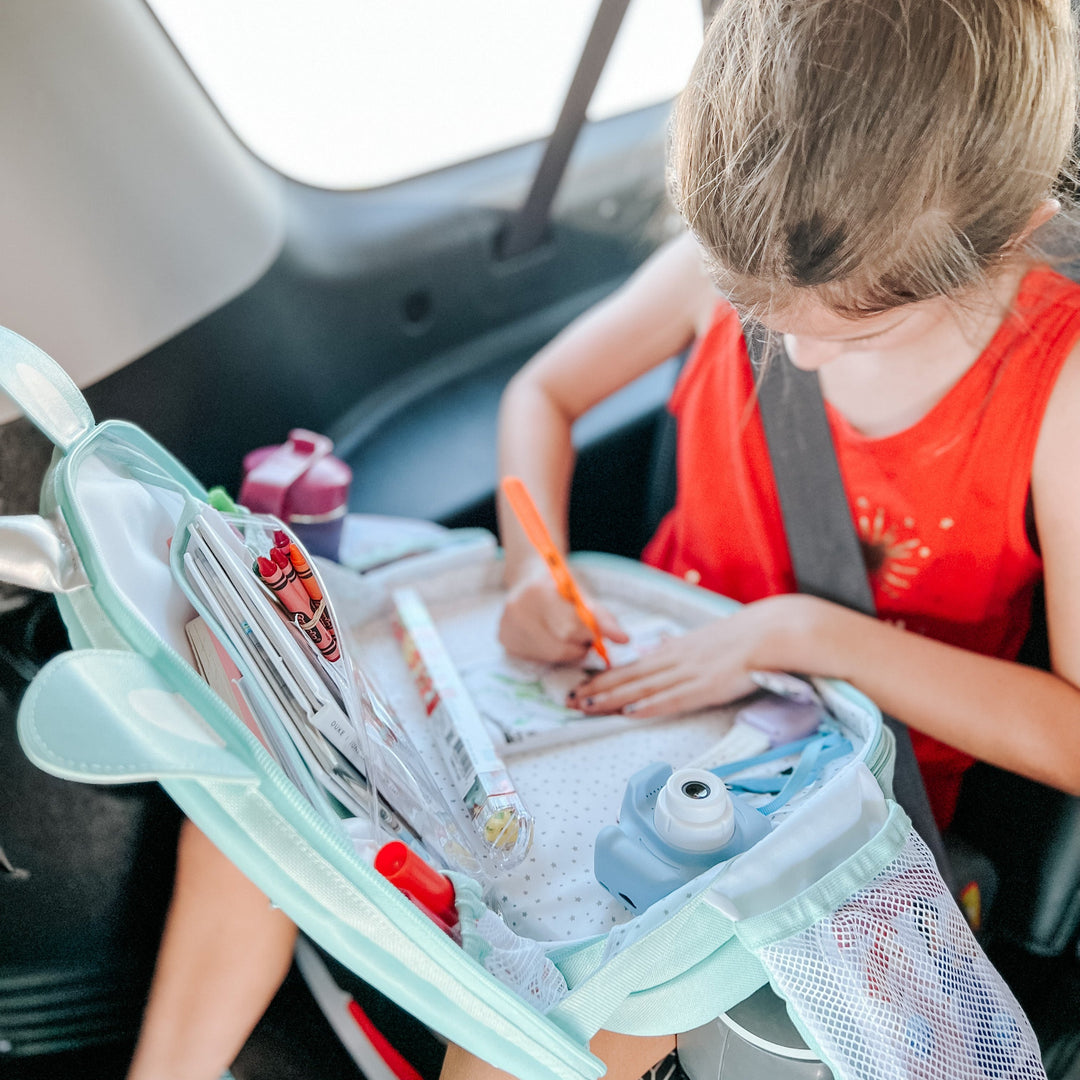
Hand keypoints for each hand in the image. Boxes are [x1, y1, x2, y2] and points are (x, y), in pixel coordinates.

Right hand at [498, 565, 628, 663]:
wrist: (529, 576)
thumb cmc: (562, 585)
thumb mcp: (583, 595)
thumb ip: (604, 618)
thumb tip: (624, 640)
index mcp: (539, 591)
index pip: (571, 627)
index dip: (588, 635)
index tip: (593, 632)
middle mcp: (517, 609)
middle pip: (560, 645)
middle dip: (577, 644)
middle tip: (580, 633)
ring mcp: (507, 625)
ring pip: (549, 655)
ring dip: (565, 650)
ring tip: (562, 633)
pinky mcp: (503, 639)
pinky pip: (535, 656)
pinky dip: (548, 651)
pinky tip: (546, 635)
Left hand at [569, 598, 796, 717]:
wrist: (768, 633)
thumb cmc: (740, 638)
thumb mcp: (701, 640)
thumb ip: (677, 649)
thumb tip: (658, 649)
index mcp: (673, 651)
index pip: (631, 667)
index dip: (603, 677)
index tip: (580, 685)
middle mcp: (674, 661)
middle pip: (628, 677)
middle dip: (596, 689)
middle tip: (569, 700)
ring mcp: (688, 674)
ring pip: (642, 689)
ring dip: (612, 699)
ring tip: (587, 708)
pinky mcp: (705, 687)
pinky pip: (671, 700)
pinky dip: (648, 706)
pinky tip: (629, 713)